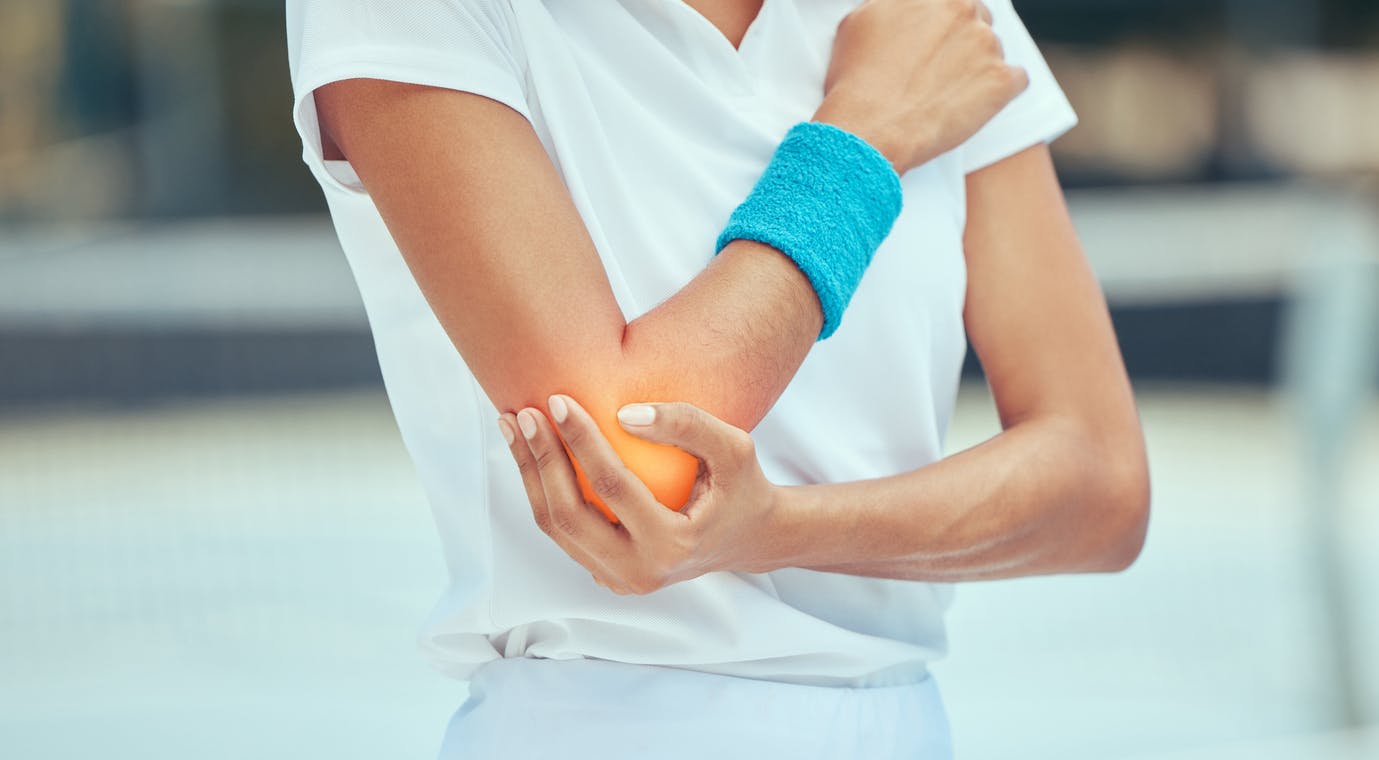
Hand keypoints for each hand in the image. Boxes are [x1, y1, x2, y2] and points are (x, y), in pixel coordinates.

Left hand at [497, 395, 785, 593]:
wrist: (749, 537)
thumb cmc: (743, 486)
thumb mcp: (733, 448)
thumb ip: (686, 424)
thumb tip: (622, 413)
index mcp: (672, 546)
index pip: (612, 487)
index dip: (580, 441)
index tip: (557, 399)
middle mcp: (640, 573)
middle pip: (569, 516)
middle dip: (539, 460)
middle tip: (522, 414)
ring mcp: (619, 580)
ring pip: (557, 529)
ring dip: (530, 475)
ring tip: (513, 427)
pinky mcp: (607, 575)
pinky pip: (564, 533)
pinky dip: (544, 491)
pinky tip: (532, 453)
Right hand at [812, 0, 1028, 173]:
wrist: (870, 127)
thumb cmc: (857, 81)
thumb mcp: (860, 21)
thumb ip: (892, 7)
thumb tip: (903, 8)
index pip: (950, 2)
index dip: (942, 22)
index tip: (935, 40)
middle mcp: (963, 10)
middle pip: (977, 17)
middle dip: (964, 40)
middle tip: (942, 68)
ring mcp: (987, 45)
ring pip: (995, 49)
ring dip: (979, 66)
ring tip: (950, 93)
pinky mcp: (1001, 82)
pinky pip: (1017, 79)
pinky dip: (1001, 91)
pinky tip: (978, 104)